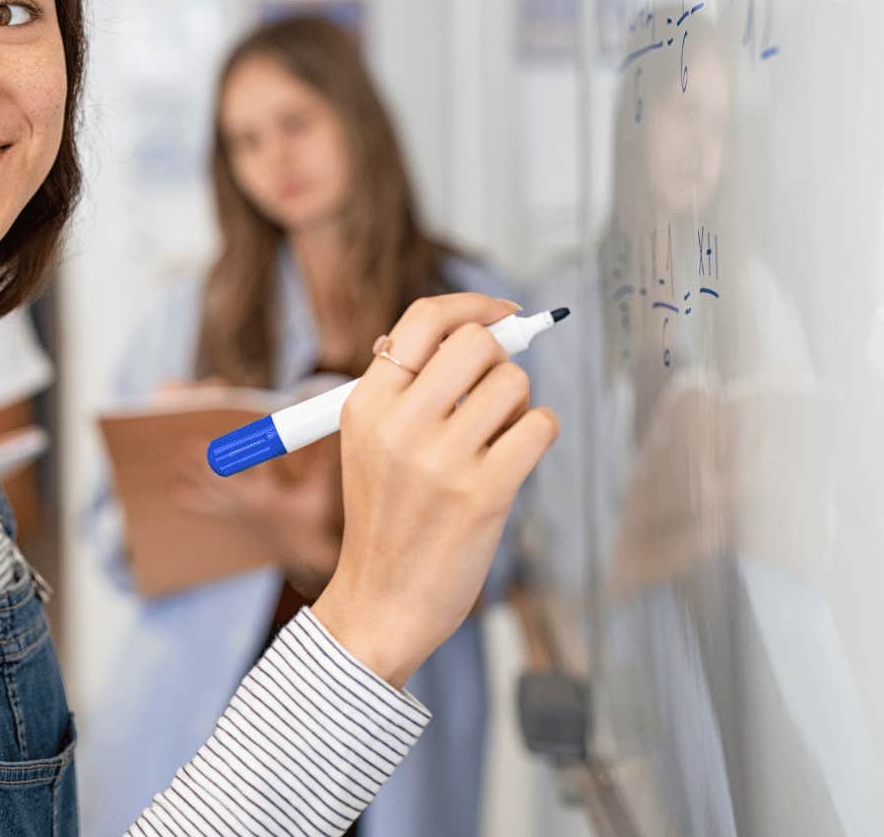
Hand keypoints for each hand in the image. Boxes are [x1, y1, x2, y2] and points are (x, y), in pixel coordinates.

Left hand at [163, 436, 342, 596]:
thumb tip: (334, 436)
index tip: (248, 431)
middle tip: (193, 443)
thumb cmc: (313, 520)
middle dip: (211, 460)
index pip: (262, 463)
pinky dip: (194, 502)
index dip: (256, 445)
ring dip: (196, 475)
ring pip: (213, 490)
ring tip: (180, 458)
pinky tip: (177, 496)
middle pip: (226, 476)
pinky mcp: (234, 519)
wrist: (303, 553)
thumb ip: (324, 463)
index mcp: (272, 495)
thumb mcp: (320, 492)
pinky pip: (210, 510)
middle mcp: (250, 503)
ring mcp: (239, 513)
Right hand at [311, 294, 558, 687]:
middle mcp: (399, 424)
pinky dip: (538, 435)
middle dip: (498, 359)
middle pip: (476, 342)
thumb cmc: (387, 518)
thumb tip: (474, 329)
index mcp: (365, 403)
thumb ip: (407, 387)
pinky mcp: (484, 492)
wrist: (383, 600)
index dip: (472, 306)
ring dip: (517, 405)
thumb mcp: (369, 443)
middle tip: (492, 392)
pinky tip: (513, 461)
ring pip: (514, 384)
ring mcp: (441, 459)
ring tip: (492, 441)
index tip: (501, 313)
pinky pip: (540, 426)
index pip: (423, 319)